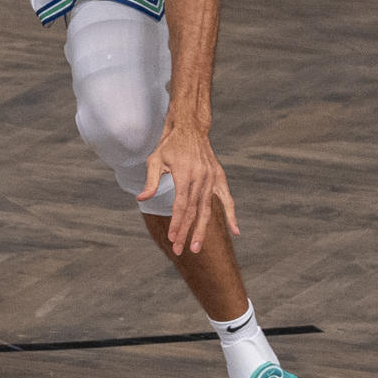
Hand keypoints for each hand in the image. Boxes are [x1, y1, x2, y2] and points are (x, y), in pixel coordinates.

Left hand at [140, 124, 239, 255]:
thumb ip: (151, 181)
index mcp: (184, 173)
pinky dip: (231, 215)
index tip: (172, 238)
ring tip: (196, 247)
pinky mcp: (218, 177)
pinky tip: (235, 231)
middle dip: (187, 232)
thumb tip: (141, 198)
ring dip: (201, 229)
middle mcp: (200, 177)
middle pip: (194, 210)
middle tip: (181, 250)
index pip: (181, 205)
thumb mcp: (155, 160)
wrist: (190, 128)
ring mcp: (211, 177)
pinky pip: (226, 199)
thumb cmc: (169, 146)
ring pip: (207, 208)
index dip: (177, 223)